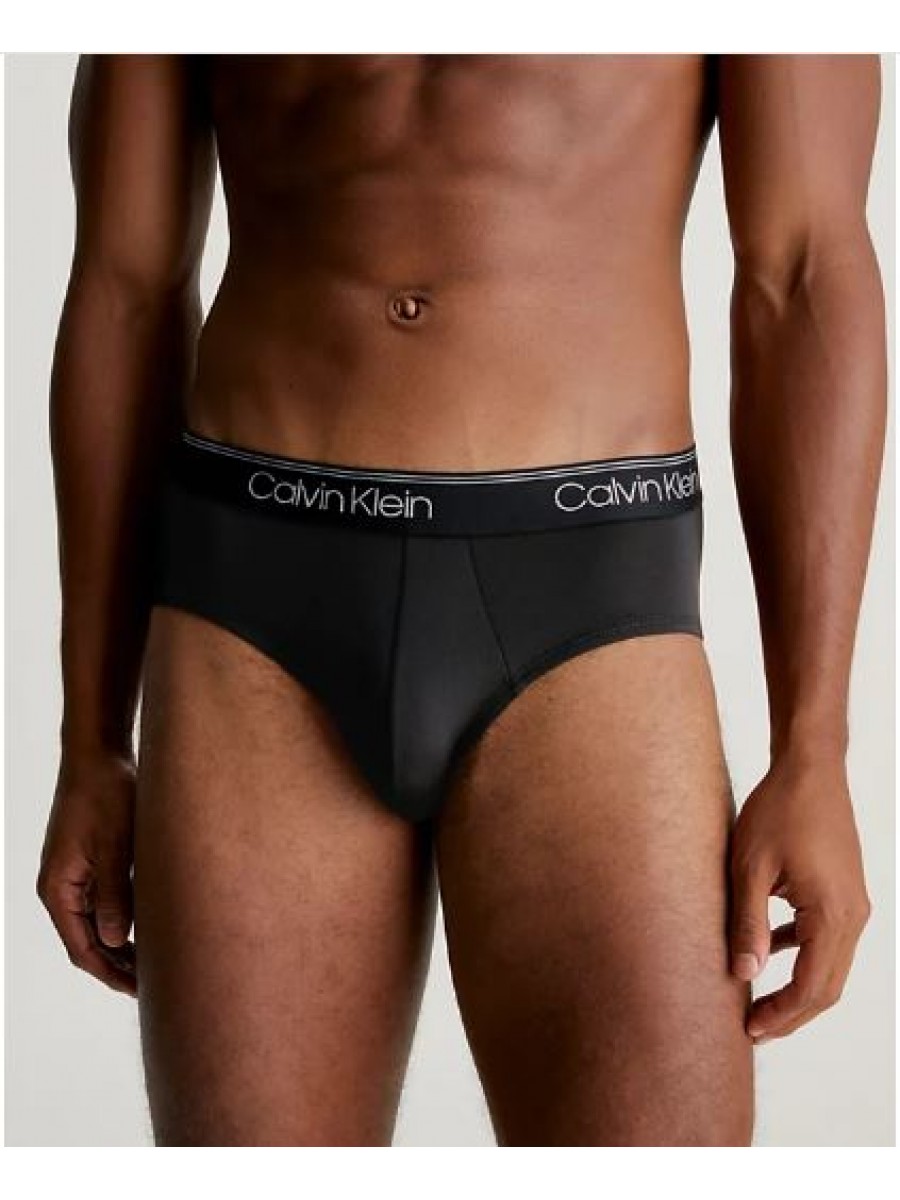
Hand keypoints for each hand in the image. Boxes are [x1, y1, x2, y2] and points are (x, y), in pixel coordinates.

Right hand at [37, 748, 137, 995]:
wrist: (100, 755)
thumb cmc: (105, 795)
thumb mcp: (115, 847)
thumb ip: (115, 894)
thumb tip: (115, 940)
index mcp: (59, 889)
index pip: (81, 948)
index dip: (111, 973)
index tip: (140, 991)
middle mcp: (62, 887)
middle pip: (88, 941)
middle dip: (118, 965)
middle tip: (155, 983)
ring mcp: (76, 875)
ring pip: (98, 923)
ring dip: (123, 943)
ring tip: (158, 961)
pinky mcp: (92, 861)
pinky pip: (106, 902)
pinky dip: (125, 918)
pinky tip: (152, 926)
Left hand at [728, 748, 870, 1042]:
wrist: (810, 768)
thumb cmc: (778, 809)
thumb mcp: (749, 867)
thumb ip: (747, 923)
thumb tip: (743, 974)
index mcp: (832, 915)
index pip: (812, 988)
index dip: (781, 1016)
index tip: (749, 1030)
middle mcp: (852, 915)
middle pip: (827, 987)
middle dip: (791, 1013)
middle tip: (752, 1028)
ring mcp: (853, 904)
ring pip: (829, 965)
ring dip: (797, 987)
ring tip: (757, 1000)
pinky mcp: (844, 892)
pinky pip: (827, 939)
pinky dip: (802, 955)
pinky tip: (770, 949)